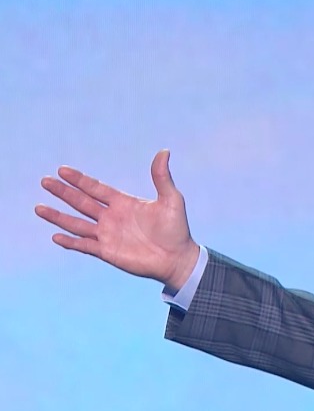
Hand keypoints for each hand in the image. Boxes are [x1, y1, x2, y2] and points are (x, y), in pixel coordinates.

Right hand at [35, 150, 199, 290]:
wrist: (177, 258)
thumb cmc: (177, 229)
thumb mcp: (171, 199)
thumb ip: (162, 177)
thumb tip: (164, 152)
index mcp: (124, 203)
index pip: (96, 188)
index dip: (80, 180)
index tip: (62, 170)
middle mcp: (112, 217)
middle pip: (81, 202)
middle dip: (63, 192)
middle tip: (45, 181)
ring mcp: (107, 235)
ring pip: (77, 223)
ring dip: (58, 216)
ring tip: (39, 208)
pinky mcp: (107, 252)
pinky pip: (84, 246)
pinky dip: (70, 242)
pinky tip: (55, 236)